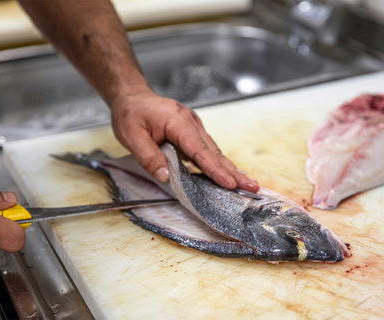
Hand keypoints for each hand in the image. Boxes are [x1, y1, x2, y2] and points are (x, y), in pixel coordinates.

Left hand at [110, 91, 258, 191]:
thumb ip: (149, 157)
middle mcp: (191, 122)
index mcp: (178, 121)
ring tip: (246, 183)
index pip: (199, 150)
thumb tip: (166, 177)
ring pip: (214, 150)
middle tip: (252, 186)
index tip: (229, 183)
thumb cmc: (131, 114)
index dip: (215, 169)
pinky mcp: (192, 131)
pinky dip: (218, 163)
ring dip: (229, 168)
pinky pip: (207, 149)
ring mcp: (193, 126)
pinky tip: (228, 174)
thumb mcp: (132, 136)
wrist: (132, 96)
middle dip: (233, 171)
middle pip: (214, 151)